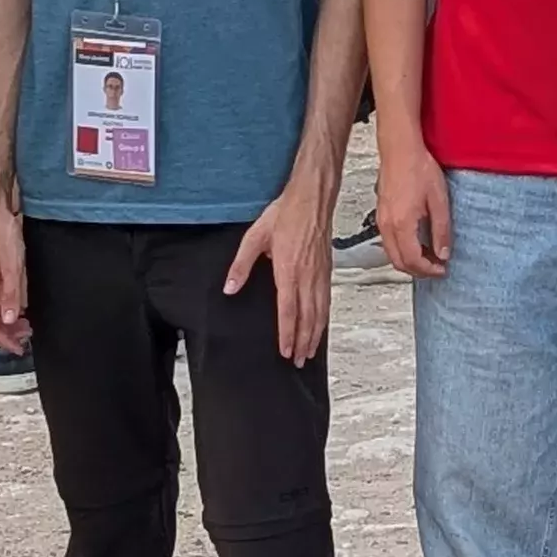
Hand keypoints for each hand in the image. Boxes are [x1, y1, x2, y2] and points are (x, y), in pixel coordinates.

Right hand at [0, 196, 29, 351]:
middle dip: (7, 334)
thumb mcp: (12, 264)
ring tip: (26, 322)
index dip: (5, 341)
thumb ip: (11, 293)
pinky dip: (4, 307)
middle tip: (27, 335)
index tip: (20, 348)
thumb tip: (10, 318)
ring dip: (7, 320)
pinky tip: (17, 304)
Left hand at [225, 181, 335, 363]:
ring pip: (320, 311)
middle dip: (304, 342)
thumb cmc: (287, 212)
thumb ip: (241, 265)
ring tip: (310, 351)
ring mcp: (320, 272)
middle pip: (308, 317)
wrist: (312, 196)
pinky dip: (325, 317)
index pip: (288, 310)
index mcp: (289, 269)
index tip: (285, 351)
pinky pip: (326, 299)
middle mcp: (307, 275)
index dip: (287, 334)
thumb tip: (230, 286)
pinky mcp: (326, 268)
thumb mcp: (255, 237)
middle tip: (299, 360)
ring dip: (315, 334)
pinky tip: (322, 323)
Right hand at [376, 138, 452, 279]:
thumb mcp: (439, 200)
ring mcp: (381, 221)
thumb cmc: (419, 168)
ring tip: (429, 257)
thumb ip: (441, 230)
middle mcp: (387, 226)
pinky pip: (388, 242)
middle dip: (419, 271)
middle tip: (437, 268)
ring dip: (410, 261)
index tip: (442, 269)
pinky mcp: (381, 215)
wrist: (400, 150)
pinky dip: (402, 250)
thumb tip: (443, 253)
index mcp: (402, 224)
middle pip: (399, 262)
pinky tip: (417, 243)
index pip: (413, 261)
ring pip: (392, 254)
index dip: (429, 270)